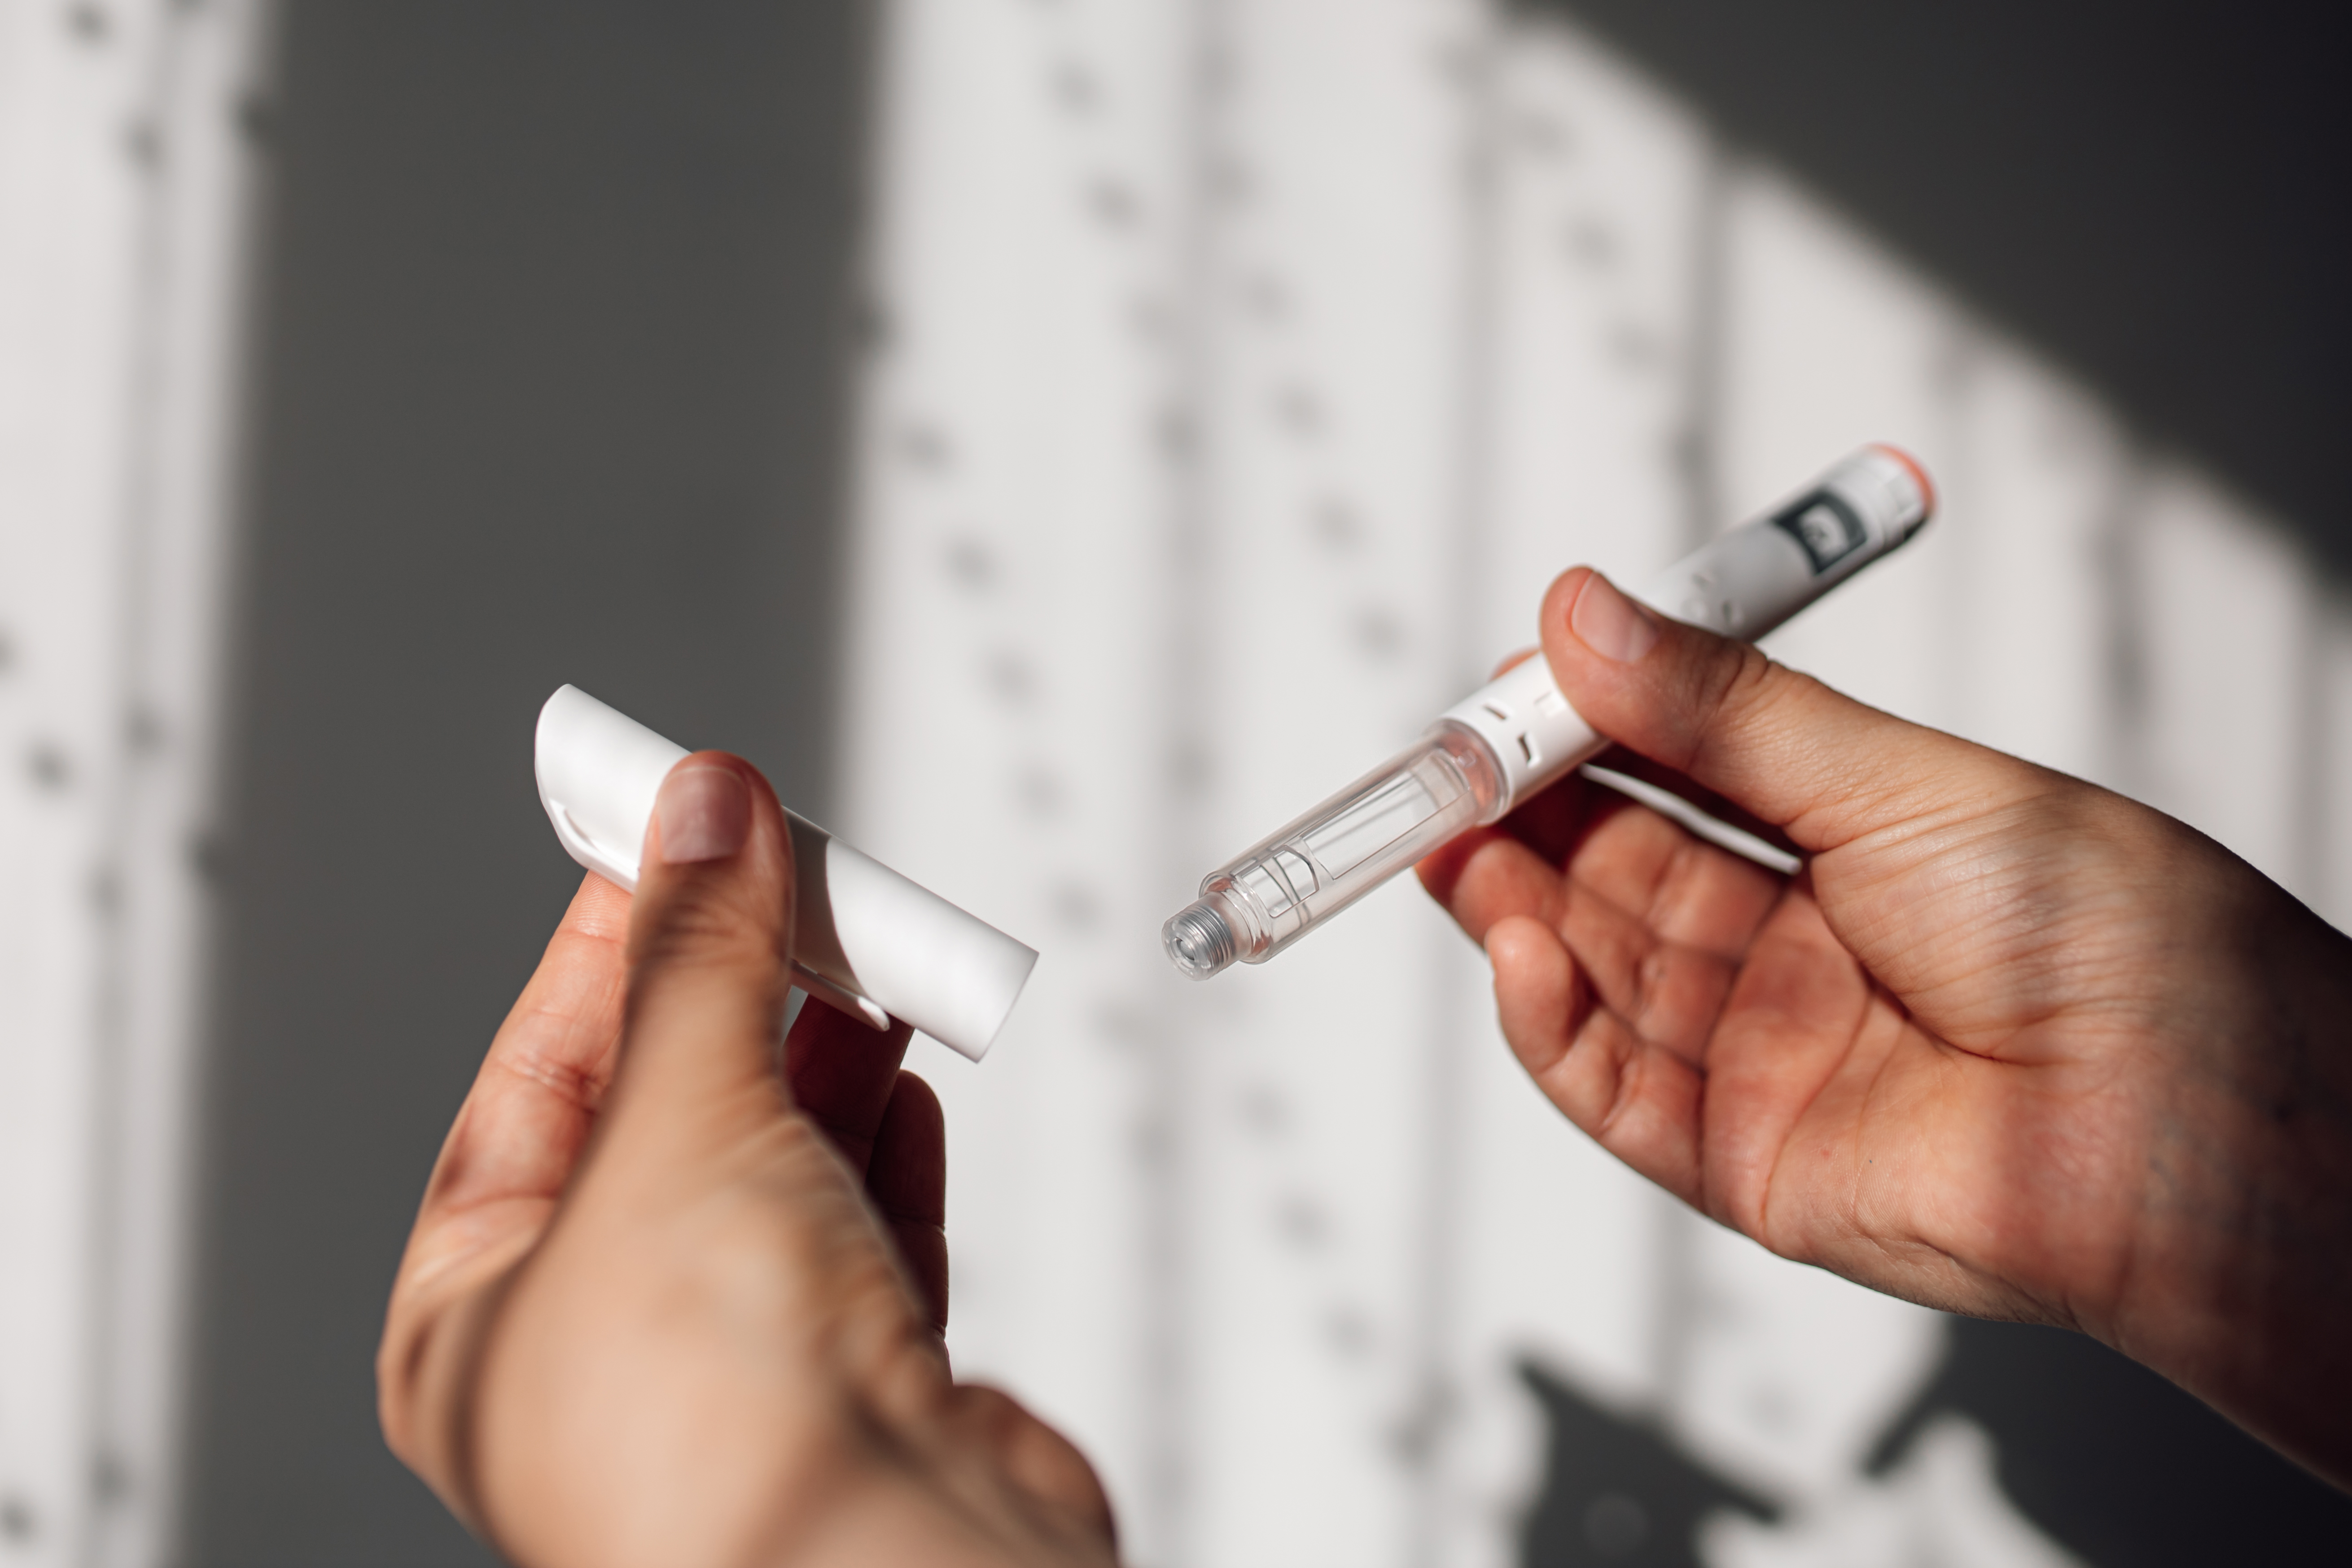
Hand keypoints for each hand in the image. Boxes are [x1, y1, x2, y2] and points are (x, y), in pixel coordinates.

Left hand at [379, 753, 1114, 1566]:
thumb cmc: (716, 1440)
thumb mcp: (674, 1126)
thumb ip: (698, 963)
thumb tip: (702, 817)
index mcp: (484, 1318)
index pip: (532, 1081)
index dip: (607, 945)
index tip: (669, 835)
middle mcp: (606, 1351)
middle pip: (665, 1114)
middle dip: (736, 990)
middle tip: (789, 880)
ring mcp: (741, 1372)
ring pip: (778, 1166)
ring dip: (825, 1054)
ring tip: (866, 958)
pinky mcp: (864, 1384)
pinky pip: (866, 1233)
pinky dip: (885, 1146)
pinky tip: (900, 1078)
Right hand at [1418, 568, 2351, 1484]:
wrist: (2187, 1119)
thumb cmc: (2093, 931)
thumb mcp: (1891, 781)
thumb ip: (1722, 712)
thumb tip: (1586, 613)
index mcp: (1848, 844)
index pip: (1677, 778)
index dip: (1585, 733)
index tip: (1505, 688)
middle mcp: (1799, 948)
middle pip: (1617, 875)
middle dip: (1522, 820)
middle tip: (1442, 770)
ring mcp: (1766, 1056)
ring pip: (1598, 975)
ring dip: (1513, 910)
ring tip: (1453, 848)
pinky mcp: (1743, 1159)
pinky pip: (1614, 1090)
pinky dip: (1547, 1024)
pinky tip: (1513, 953)